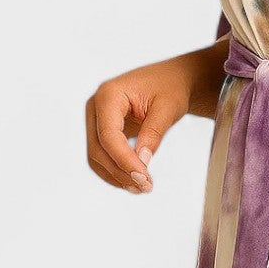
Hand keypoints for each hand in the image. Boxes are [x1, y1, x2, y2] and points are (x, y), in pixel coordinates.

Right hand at [84, 59, 192, 194]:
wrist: (172, 79)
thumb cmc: (171, 87)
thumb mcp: (168, 108)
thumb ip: (153, 133)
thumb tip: (141, 163)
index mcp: (109, 94)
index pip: (108, 135)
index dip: (123, 159)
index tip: (143, 177)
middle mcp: (96, 106)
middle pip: (98, 148)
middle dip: (120, 171)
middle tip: (145, 187)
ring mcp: (96, 118)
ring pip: (96, 155)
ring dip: (116, 176)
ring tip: (142, 188)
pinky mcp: (102, 129)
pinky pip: (102, 154)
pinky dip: (115, 170)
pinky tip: (134, 181)